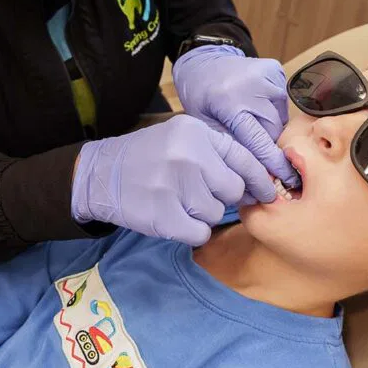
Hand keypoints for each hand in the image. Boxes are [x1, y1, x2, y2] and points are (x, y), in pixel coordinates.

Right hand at [71, 115, 276, 245]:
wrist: (100, 174)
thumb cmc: (147, 157)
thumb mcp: (180, 138)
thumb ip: (216, 151)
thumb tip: (258, 179)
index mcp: (196, 133)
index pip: (244, 158)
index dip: (260, 179)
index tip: (267, 192)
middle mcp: (188, 156)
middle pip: (234, 189)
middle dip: (222, 196)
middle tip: (198, 194)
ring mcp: (174, 186)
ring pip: (216, 213)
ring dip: (202, 214)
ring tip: (178, 202)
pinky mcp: (163, 216)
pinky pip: (200, 233)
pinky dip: (191, 231)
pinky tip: (174, 218)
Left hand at [173, 45, 298, 186]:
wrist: (203, 62)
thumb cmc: (201, 96)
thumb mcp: (206, 125)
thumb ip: (231, 147)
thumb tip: (256, 172)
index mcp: (229, 102)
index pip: (259, 140)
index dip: (273, 162)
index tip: (286, 179)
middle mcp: (252, 86)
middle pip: (273, 130)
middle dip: (268, 144)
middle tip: (255, 147)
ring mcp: (266, 75)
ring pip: (280, 117)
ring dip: (270, 126)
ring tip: (250, 120)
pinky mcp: (275, 70)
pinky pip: (282, 102)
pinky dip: (273, 110)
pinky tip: (256, 105)